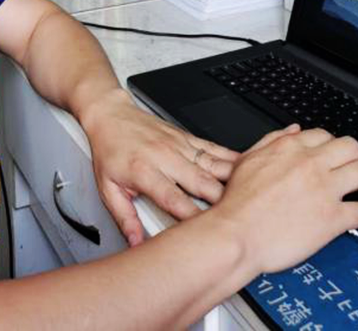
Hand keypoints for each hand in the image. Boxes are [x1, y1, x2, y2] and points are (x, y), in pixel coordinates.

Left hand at [80, 88, 239, 245]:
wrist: (111, 115)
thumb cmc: (110, 151)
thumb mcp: (107, 188)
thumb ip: (124, 217)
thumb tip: (136, 243)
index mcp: (144, 172)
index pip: (172, 198)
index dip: (191, 217)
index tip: (206, 233)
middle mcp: (165, 157)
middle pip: (200, 182)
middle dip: (221, 201)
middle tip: (238, 219)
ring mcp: (179, 145)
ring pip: (211, 163)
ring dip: (232, 180)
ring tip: (251, 195)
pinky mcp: (187, 136)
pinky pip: (212, 147)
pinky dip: (230, 157)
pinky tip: (246, 166)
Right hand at [211, 125, 357, 276]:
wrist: (237, 235)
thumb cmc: (238, 204)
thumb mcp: (248, 160)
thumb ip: (272, 141)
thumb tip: (292, 130)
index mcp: (290, 149)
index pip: (323, 135)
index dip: (332, 143)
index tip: (335, 152)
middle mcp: (311, 164)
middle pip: (350, 147)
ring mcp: (324, 189)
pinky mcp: (333, 218)